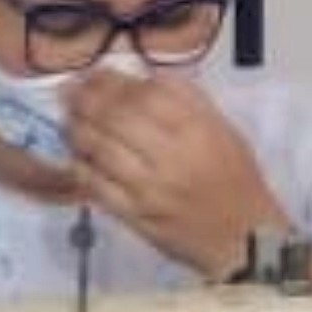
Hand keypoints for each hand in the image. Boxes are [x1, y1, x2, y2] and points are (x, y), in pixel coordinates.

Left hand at [68, 72, 291, 282]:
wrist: (243, 237)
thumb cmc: (236, 178)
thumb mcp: (223, 129)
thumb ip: (186, 100)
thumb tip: (140, 78)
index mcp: (197, 130)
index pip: (144, 94)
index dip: (112, 81)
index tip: (96, 74)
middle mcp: (171, 157)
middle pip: (116, 118)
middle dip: (86, 99)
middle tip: (69, 91)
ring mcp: (149, 189)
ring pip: (100, 150)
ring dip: (77, 129)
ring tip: (68, 117)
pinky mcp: (135, 216)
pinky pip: (97, 186)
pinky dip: (81, 166)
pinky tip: (75, 154)